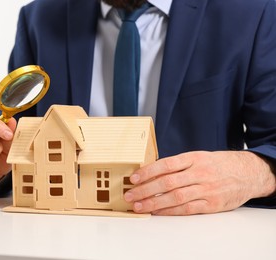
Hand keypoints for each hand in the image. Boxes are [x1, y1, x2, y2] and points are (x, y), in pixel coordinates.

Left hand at [124, 151, 275, 214]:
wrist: (247, 173)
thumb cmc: (217, 164)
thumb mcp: (199, 157)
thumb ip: (178, 164)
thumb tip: (151, 171)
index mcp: (194, 158)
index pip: (167, 164)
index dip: (148, 171)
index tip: (134, 178)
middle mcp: (200, 172)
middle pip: (167, 182)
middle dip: (145, 189)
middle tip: (130, 195)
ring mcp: (206, 189)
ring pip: (175, 197)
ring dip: (154, 202)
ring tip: (139, 206)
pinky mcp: (211, 204)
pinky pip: (187, 209)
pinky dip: (170, 211)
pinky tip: (157, 212)